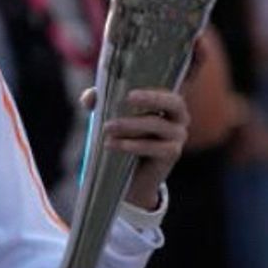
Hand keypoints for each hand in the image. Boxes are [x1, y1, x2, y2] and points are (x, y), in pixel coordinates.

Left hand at [81, 85, 190, 206]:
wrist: (135, 176)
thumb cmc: (127, 137)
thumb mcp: (113, 117)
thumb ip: (101, 104)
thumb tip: (88, 97)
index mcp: (169, 103)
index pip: (167, 92)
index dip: (151, 91)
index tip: (129, 94)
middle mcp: (180, 118)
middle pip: (174, 103)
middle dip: (151, 99)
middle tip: (128, 98)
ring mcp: (178, 137)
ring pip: (157, 125)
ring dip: (131, 124)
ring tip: (107, 128)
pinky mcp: (172, 154)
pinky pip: (154, 147)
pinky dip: (133, 145)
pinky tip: (112, 144)